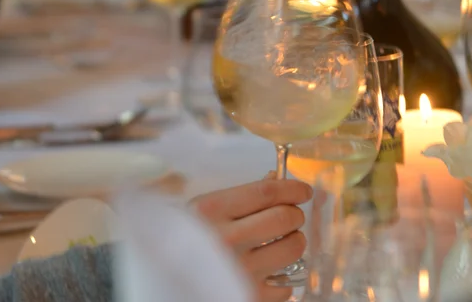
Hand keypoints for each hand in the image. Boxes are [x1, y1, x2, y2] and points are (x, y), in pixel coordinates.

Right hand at [191, 178, 312, 301]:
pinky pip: (287, 284)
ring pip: (292, 248)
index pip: (265, 192)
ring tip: (282, 242)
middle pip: (284, 217)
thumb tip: (277, 180)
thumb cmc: (187, 237)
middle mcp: (226, 239)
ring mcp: (240, 270)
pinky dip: (283, 277)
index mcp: (211, 210)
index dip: (292, 188)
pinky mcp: (250, 296)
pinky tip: (268, 270)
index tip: (303, 190)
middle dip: (294, 214)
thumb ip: (241, 195)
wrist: (168, 275)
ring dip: (294, 242)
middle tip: (291, 217)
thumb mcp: (205, 209)